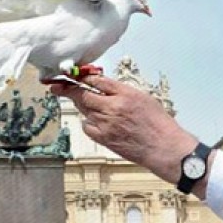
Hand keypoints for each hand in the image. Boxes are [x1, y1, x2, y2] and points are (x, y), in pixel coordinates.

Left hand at [50, 75, 202, 188]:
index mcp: (125, 94)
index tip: (73, 75)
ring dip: (82, 106)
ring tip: (89, 106)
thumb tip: (104, 87)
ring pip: (83, 110)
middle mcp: (113, 107)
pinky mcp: (104, 138)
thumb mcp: (144, 99)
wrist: (164, 147)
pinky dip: (89, 123)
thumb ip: (123, 92)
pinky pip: (88, 126)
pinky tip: (98, 123)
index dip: (81, 77)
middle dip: (68, 89)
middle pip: (82, 94)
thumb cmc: (159, 125)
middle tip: (58, 87)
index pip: (97, 80)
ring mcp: (107, 123)